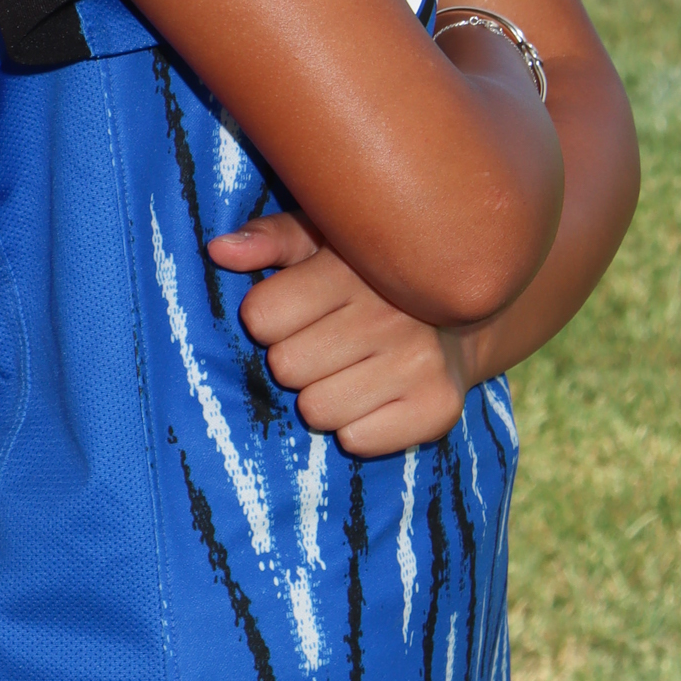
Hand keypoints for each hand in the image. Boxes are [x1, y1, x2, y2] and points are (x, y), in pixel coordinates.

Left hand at [207, 214, 472, 458]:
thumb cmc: (366, 275)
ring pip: (316, 410)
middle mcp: (389, 314)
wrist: (461, 313)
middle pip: (285, 367)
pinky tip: (376, 397)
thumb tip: (220, 250)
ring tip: (350, 370)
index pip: (260, 315)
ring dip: (323, 397)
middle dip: (295, 360)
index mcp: (350, 267)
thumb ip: (268, 240)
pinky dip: (358, 428)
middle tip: (326, 345)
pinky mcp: (438, 407)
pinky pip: (356, 440)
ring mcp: (418, 362)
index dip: (268, 318)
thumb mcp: (317, 240)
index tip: (296, 312)